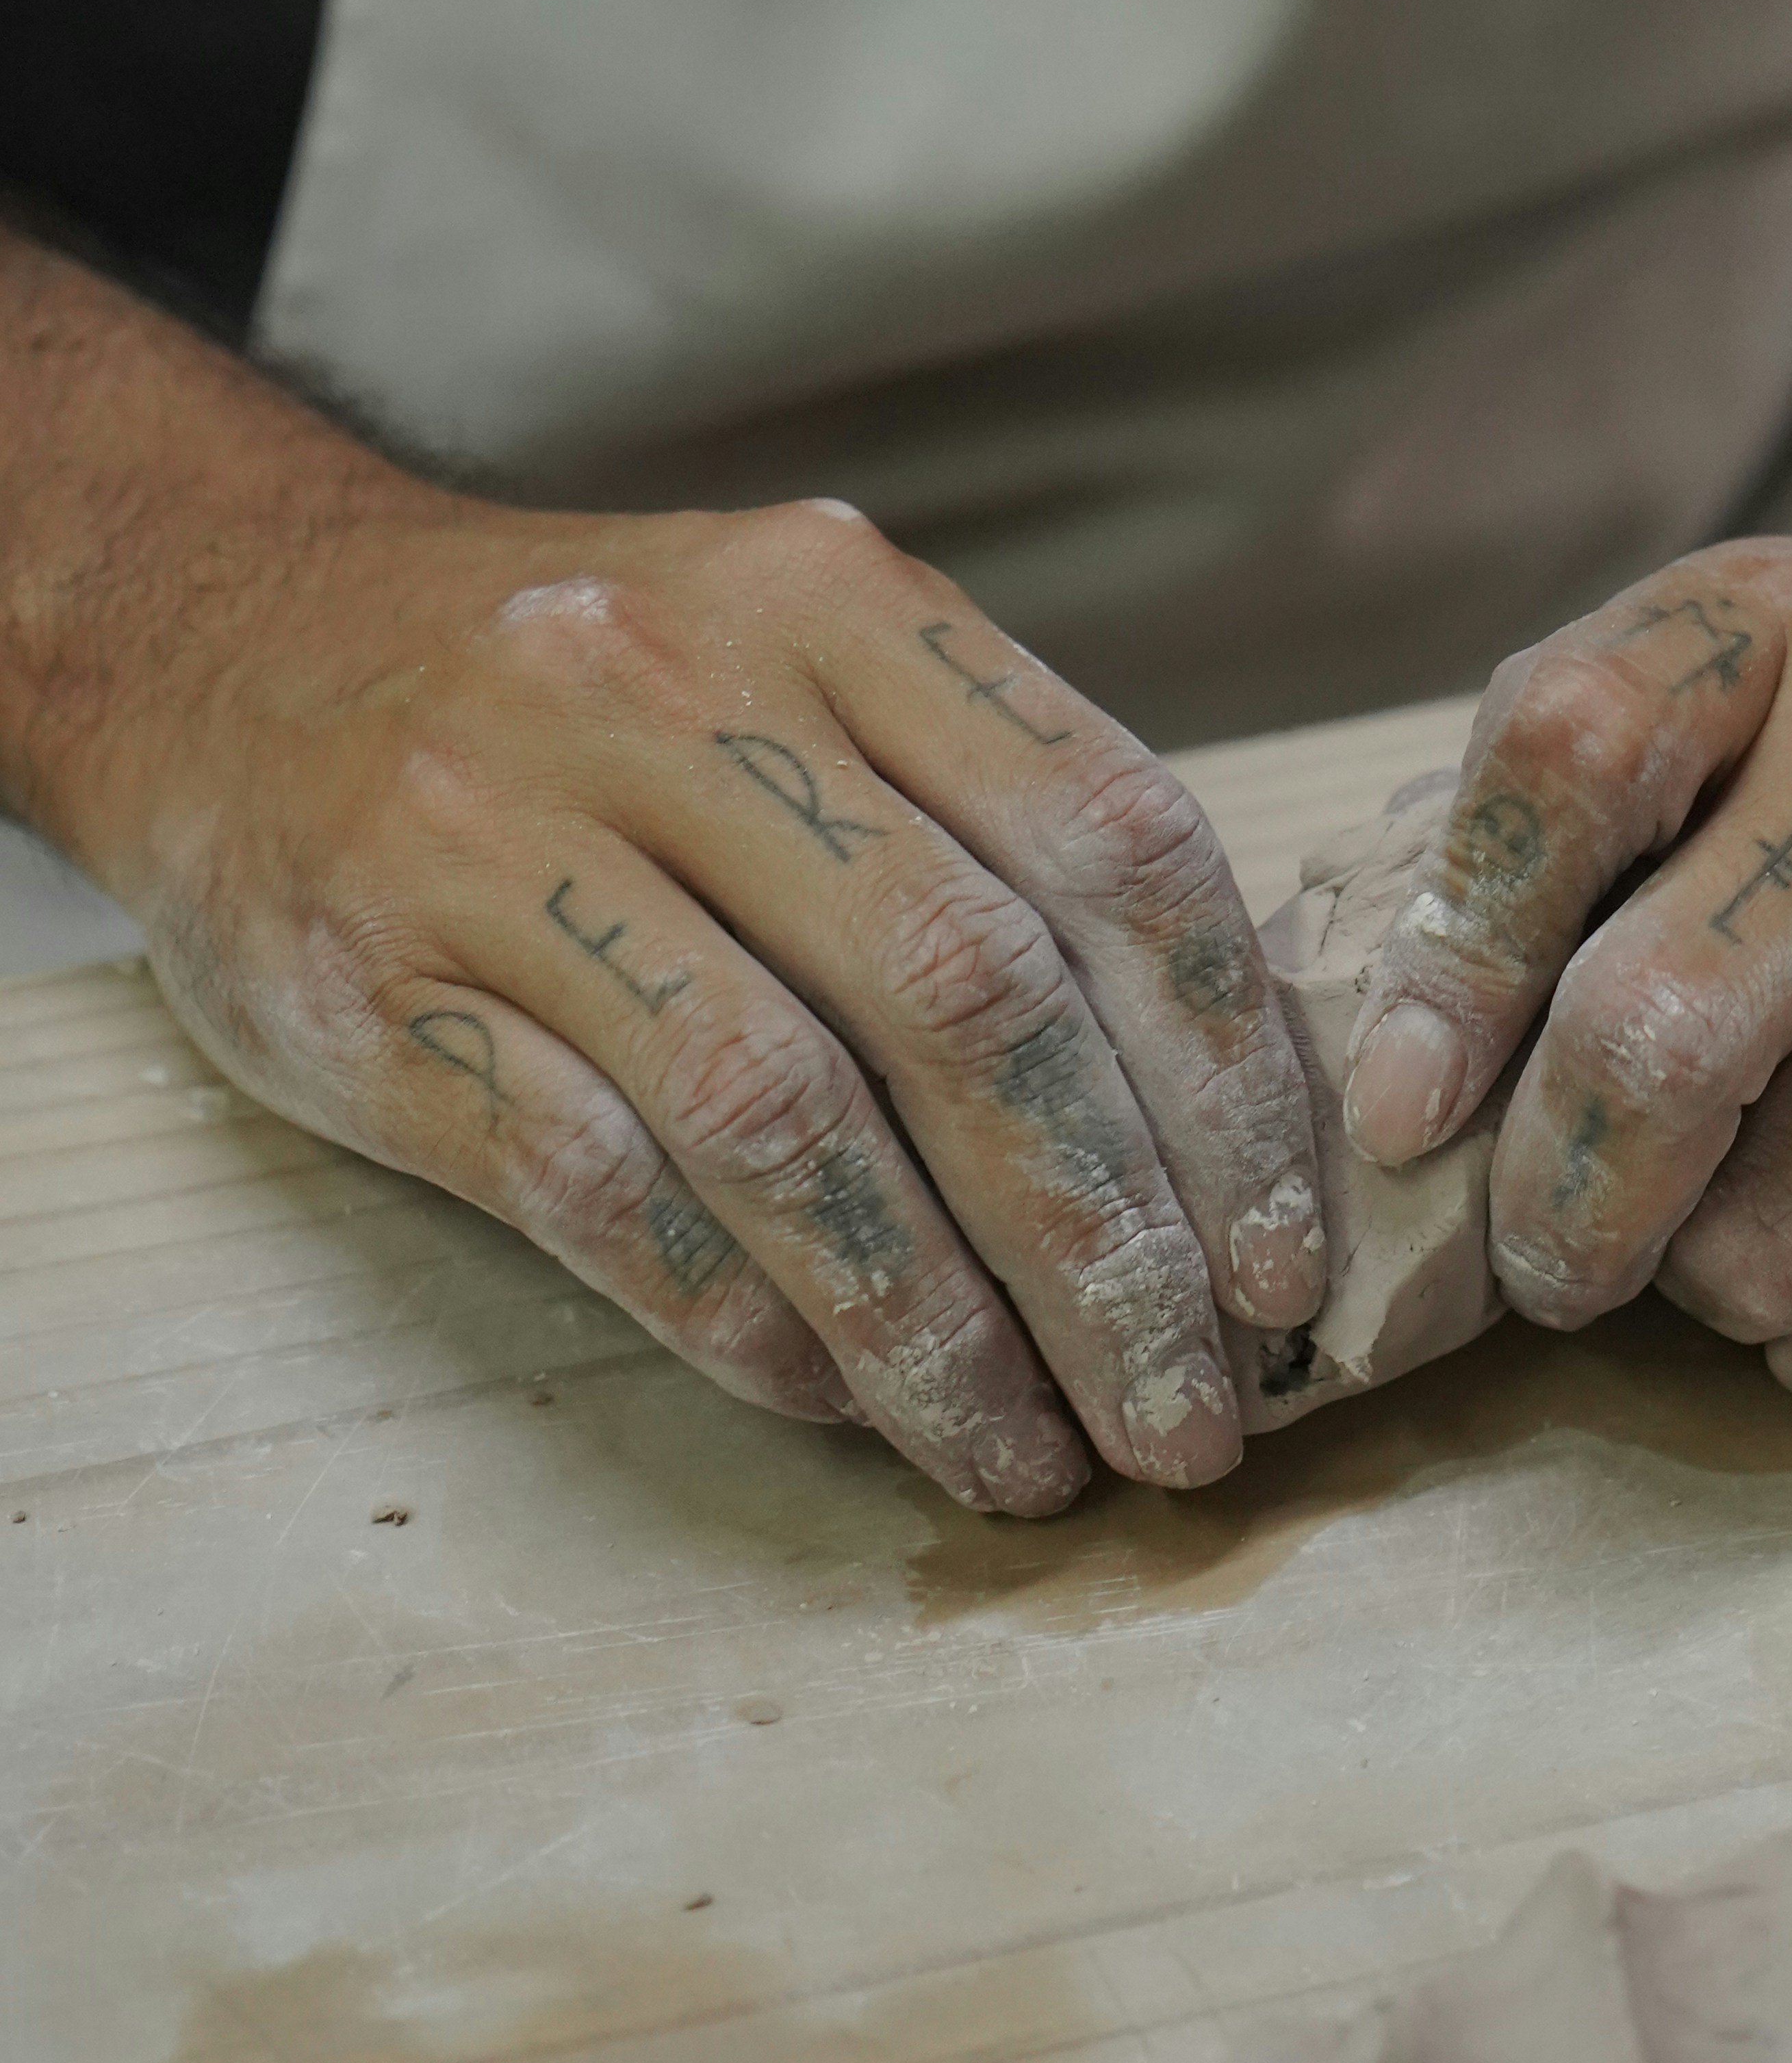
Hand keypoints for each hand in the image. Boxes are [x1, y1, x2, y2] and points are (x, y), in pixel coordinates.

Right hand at [67, 444, 1321, 1513]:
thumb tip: (1215, 1109)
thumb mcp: (804, 667)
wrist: (234, 635)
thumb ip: (994, 823)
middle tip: (1190, 1417)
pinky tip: (838, 1401)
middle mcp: (678, 694)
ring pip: (784, 1117)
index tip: (1286, 1267)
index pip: (1113, 843)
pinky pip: (600, 1187)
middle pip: (967, 1000)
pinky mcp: (379, 985)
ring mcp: (508, 837)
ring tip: (1034, 1458)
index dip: (1229, 1079)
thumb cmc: (597, 703)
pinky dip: (743, 1316)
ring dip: (936, 1325)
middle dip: (1108, 1246)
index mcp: (836, 604)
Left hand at [1338, 493, 1791, 1421]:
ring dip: (1711, 1288)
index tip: (1410, 1102)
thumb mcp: (1783, 639)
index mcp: (1788, 631)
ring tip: (1730, 1242)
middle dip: (1554, 1207)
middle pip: (1652, 1043)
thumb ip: (1592, 785)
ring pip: (1782, 1232)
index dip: (1445, 968)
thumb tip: (1410, 1030)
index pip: (1564, 764)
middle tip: (1549, 1250)